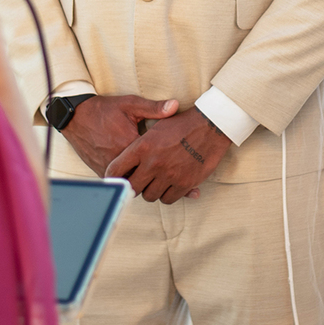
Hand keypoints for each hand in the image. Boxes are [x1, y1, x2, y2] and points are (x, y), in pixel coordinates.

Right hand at [66, 93, 179, 175]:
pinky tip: (137, 174)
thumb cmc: (105, 110)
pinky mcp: (100, 171)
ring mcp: (108, 167)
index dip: (166, 161)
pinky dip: (127, 179)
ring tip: (153, 175)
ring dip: (141, 180)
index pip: (154, 161)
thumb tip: (175, 106)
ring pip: (130, 182)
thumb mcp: (130, 104)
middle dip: (155, 176)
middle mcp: (119, 159)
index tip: (175, 160)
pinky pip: (118, 182)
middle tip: (166, 171)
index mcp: (130, 144)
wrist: (76, 116)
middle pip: (144, 176)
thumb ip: (154, 108)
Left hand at [107, 108, 231, 203]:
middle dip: (134, 186)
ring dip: (151, 191)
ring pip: (149, 196)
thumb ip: (138, 145)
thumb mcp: (155, 127)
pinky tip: (170, 186)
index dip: (113, 178)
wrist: (210, 126)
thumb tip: (123, 164)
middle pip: (132, 187)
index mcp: (142, 147)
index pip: (116, 170)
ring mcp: (169, 174)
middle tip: (139, 182)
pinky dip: (167, 195)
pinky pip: (168, 199)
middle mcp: (153, 162)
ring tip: (157, 182)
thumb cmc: (181, 125)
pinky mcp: (184, 183)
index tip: (116, 180)